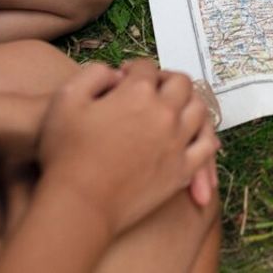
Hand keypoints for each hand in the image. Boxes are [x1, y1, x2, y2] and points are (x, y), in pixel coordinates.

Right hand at [37, 62, 219, 236]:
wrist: (78, 204)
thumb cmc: (66, 153)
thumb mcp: (66, 99)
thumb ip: (93, 74)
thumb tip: (115, 73)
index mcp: (138, 93)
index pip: (147, 68)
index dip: (134, 69)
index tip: (124, 77)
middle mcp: (164, 113)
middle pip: (181, 83)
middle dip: (166, 79)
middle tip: (152, 87)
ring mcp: (177, 142)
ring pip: (198, 110)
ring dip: (188, 102)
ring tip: (174, 107)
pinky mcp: (182, 170)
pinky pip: (206, 146)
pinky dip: (204, 136)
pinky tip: (191, 136)